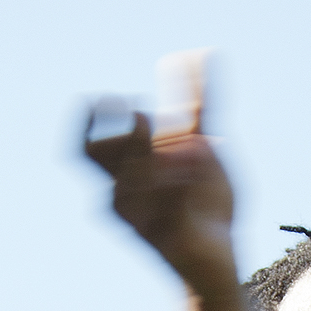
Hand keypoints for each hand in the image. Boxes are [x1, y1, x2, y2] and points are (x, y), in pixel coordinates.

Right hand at [84, 51, 234, 275]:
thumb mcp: (209, 145)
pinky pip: (169, 206)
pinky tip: (205, 169)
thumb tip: (200, 53)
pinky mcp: (168, 242)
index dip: (84, 123)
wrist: (227, 258)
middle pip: (99, 162)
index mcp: (123, 176)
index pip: (83, 149)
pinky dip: (187, 182)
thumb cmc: (209, 203)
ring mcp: (141, 223)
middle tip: (146, 114)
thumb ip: (201, 103)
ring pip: (133, 181)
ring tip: (201, 150)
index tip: (103, 100)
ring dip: (166, 157)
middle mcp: (123, 200)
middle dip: (122, 131)